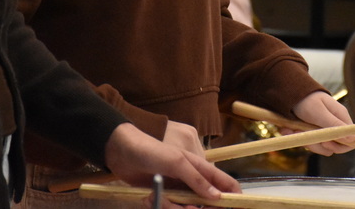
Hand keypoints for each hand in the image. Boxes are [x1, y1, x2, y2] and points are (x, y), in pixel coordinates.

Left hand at [104, 123, 239, 208]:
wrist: (121, 153)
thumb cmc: (151, 151)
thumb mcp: (176, 162)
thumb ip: (197, 179)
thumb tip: (218, 197)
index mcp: (201, 168)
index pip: (226, 185)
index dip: (232, 199)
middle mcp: (193, 181)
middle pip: (207, 204)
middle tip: (184, 207)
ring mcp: (179, 190)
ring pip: (186, 208)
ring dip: (173, 208)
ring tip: (156, 198)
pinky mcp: (164, 198)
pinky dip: (161, 206)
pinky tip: (150, 198)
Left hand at [287, 91, 354, 155]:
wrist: (289, 92)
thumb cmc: (306, 99)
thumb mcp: (320, 112)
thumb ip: (335, 125)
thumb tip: (354, 139)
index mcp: (341, 117)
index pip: (351, 139)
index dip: (340, 146)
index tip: (325, 143)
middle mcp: (334, 125)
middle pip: (334, 146)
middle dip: (318, 144)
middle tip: (307, 137)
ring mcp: (324, 129)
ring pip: (320, 146)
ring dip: (307, 141)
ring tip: (295, 130)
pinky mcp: (314, 132)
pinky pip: (310, 142)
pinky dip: (300, 138)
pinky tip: (291, 130)